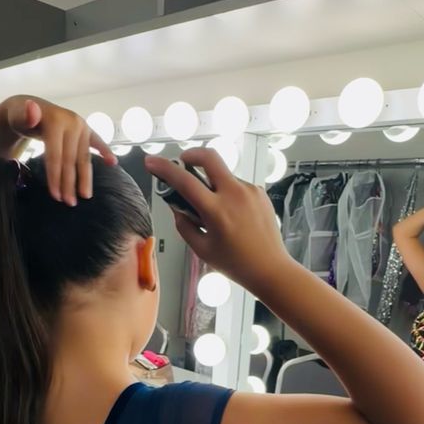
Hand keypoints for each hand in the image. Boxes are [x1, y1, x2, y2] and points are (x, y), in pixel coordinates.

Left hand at [6, 97, 116, 205]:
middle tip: (70, 203)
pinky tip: (112, 163)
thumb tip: (32, 109)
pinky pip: (98, 143)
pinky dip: (106, 152)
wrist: (26, 108)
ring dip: (86, 178)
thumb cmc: (19, 117)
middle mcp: (73, 123)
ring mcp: (82, 126)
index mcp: (57, 121)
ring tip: (85, 196)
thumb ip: (23, 116)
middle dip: (70, 183)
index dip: (56, 177)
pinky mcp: (87, 129)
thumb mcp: (15, 116)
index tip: (56, 196)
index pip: (57, 155)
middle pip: (72, 159)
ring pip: (84, 157)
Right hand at [145, 148, 289, 291]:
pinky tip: (232, 215)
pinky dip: (228, 194)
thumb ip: (184, 225)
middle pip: (209, 157)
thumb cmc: (237, 263)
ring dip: (213, 184)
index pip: (184, 180)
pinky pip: (237, 186)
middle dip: (192, 154)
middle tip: (183, 163)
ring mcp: (250, 191)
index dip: (164, 168)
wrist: (271, 269)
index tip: (152, 162)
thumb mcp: (202, 249)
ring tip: (214, 210)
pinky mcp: (260, 193)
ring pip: (223, 175)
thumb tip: (177, 207)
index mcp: (217, 210)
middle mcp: (235, 194)